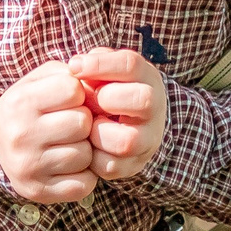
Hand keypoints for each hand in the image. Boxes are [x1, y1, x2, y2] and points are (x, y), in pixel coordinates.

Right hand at [0, 59, 96, 203]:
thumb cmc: (28, 109)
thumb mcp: (38, 81)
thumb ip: (68, 73)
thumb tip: (97, 88)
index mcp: (19, 102)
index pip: (73, 89)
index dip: (77, 94)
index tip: (65, 102)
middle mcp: (20, 135)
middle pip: (83, 123)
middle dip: (82, 123)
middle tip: (68, 126)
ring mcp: (28, 166)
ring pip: (85, 154)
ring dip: (83, 150)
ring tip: (65, 146)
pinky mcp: (39, 191)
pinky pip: (84, 184)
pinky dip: (83, 176)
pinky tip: (67, 168)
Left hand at [69, 47, 169, 179]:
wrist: (120, 126)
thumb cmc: (105, 91)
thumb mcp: (103, 71)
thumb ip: (92, 64)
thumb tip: (76, 67)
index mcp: (147, 79)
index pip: (131, 65)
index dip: (101, 64)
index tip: (74, 66)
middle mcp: (155, 110)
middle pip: (143, 100)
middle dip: (107, 99)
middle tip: (88, 101)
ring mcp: (147, 140)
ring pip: (127, 141)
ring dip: (98, 132)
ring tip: (88, 125)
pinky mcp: (132, 165)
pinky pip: (111, 166)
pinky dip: (91, 156)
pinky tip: (86, 143)